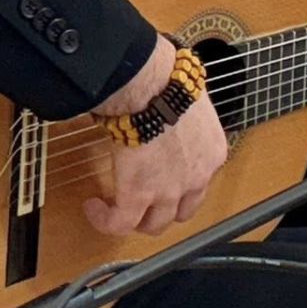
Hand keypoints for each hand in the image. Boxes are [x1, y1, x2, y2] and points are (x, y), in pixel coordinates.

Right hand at [85, 35, 229, 236]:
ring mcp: (170, 191)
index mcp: (212, 152)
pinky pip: (120, 223)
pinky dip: (105, 220)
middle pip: (181, 212)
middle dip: (160, 210)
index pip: (200, 181)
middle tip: (141, 201)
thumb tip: (165, 107)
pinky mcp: (139, 196)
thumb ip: (182, 116)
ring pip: (154, 224)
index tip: (162, 177)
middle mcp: (197, 177)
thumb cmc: (169, 84)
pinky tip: (94, 206)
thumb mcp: (189, 106)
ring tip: (115, 207)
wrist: (154, 91)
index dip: (179, 184)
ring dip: (135, 219)